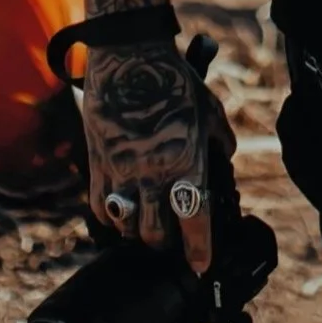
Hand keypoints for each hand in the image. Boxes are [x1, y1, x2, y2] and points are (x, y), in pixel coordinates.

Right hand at [80, 41, 230, 278]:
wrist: (128, 56)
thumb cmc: (174, 80)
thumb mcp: (210, 110)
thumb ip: (220, 141)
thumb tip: (224, 159)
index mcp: (186, 164)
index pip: (194, 223)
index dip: (198, 252)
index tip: (200, 266)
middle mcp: (153, 176)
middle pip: (156, 235)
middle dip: (166, 246)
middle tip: (172, 245)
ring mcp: (121, 172)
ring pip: (126, 226)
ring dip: (137, 234)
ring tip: (145, 232)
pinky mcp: (97, 163)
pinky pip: (100, 205)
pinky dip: (109, 218)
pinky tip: (118, 216)